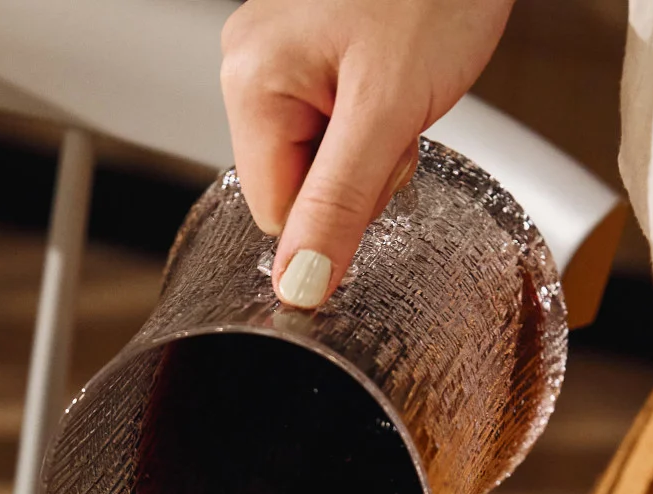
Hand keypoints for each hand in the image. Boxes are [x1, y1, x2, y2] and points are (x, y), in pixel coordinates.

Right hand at [220, 0, 513, 307]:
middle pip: (297, 183)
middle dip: (357, 168)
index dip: (338, 204)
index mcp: (250, 81)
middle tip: (398, 110)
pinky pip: (335, 118)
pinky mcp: (312, 45)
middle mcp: (251, 63)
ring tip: (402, 81)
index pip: (277, 213)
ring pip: (320, 155)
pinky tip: (396, 73)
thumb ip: (338, 206)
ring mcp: (279, 51)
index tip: (380, 149)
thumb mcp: (390, 109)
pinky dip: (375, 111)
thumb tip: (298, 288)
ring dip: (371, 140)